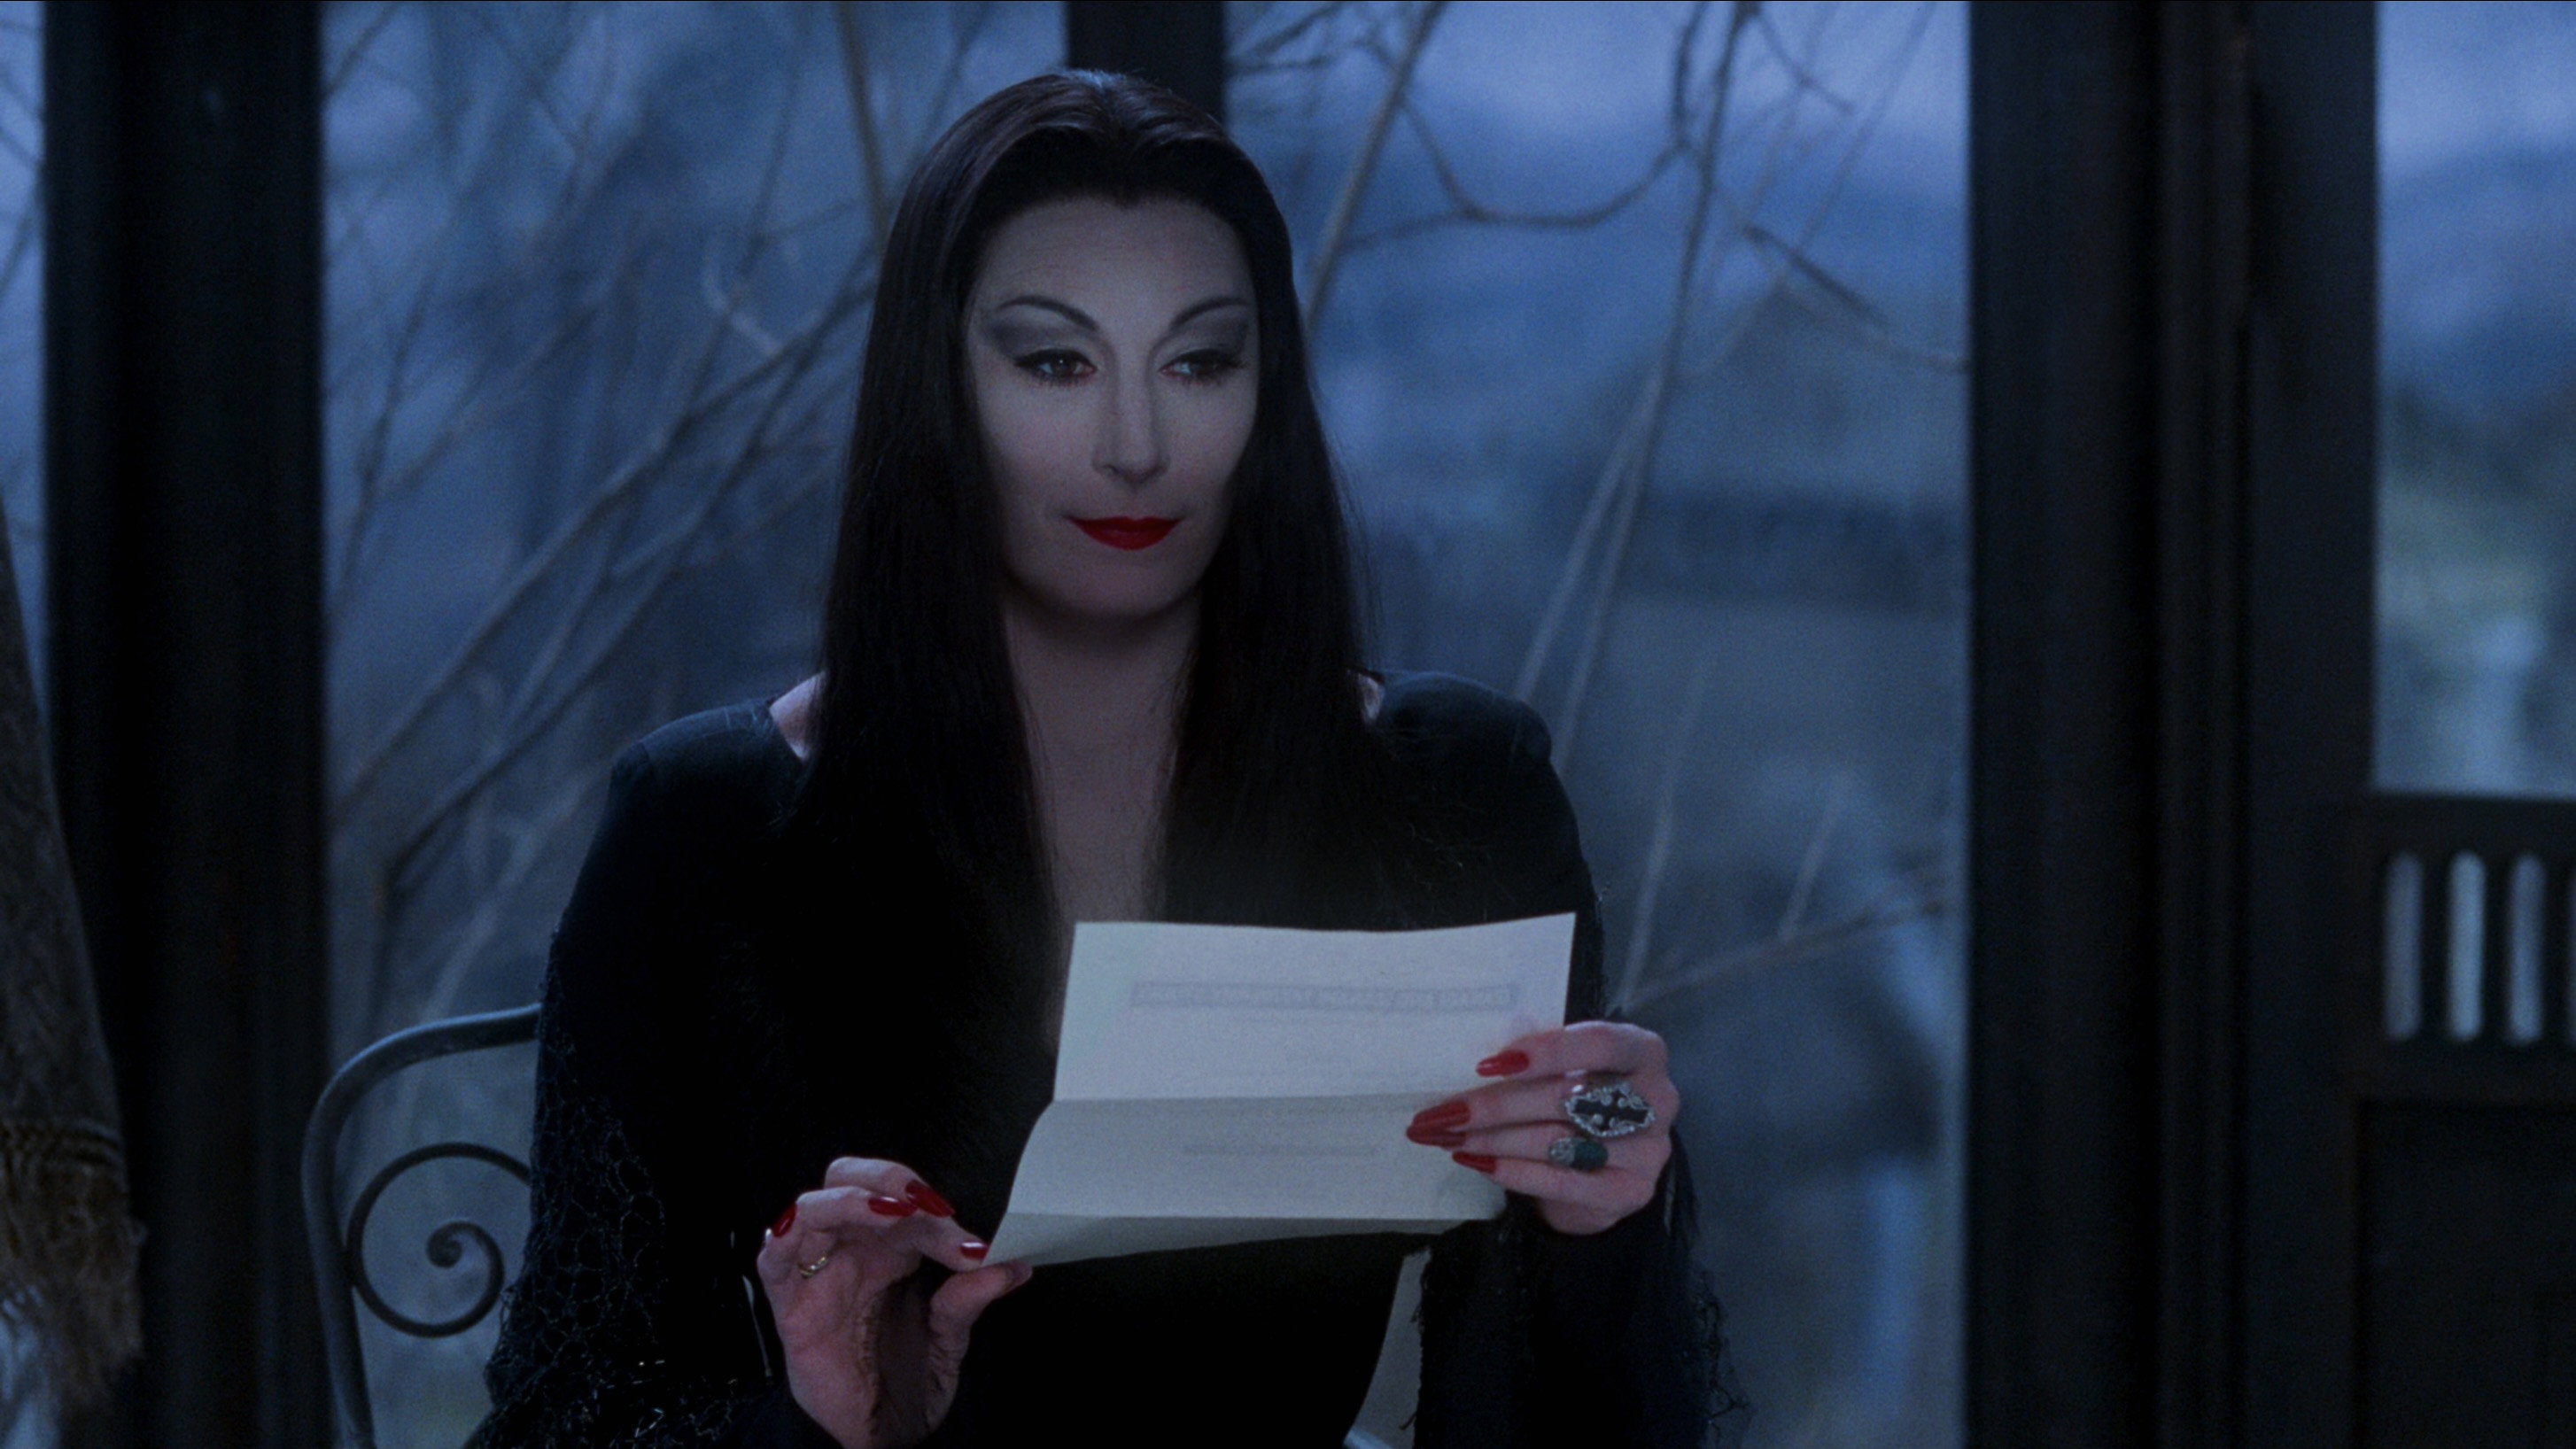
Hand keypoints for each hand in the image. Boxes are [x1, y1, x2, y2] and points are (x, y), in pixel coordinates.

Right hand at [756, 1158, 1031, 1447]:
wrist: (875, 1436)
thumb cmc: (904, 1380)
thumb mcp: (948, 1340)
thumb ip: (969, 1302)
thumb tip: (1010, 1268)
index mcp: (893, 1250)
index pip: (909, 1205)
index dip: (941, 1217)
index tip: (974, 1246)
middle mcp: (853, 1251)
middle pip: (853, 1178)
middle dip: (889, 1177)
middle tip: (926, 1206)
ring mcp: (819, 1273)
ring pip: (814, 1206)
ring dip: (851, 1198)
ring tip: (892, 1211)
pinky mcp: (790, 1305)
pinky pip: (774, 1259)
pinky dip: (787, 1233)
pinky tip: (813, 1228)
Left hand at [1403, 1021, 1679, 1235]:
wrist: (1606, 1168)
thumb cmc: (1580, 1099)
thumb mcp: (1568, 1068)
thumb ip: (1540, 1054)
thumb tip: (1482, 1055)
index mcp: (1642, 1050)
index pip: (1599, 1043)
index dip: (1546, 1051)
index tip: (1487, 1064)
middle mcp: (1657, 1098)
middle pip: (1568, 1097)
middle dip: (1497, 1105)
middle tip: (1445, 1112)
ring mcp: (1649, 1150)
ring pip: (1558, 1141)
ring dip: (1494, 1139)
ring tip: (1448, 1136)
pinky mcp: (1631, 1192)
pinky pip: (1561, 1181)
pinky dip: (1511, 1171)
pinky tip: (1475, 1161)